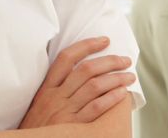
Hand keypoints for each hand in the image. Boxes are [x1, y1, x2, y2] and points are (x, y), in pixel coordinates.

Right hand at [19, 36, 135, 128]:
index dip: (87, 45)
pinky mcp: (73, 127)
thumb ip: (56, 88)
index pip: (66, 58)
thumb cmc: (38, 127)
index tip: (104, 40)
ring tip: (130, 76)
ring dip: (116, 79)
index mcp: (46, 88)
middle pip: (86, 70)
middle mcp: (55, 97)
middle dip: (109, 61)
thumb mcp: (39, 103)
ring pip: (94, 86)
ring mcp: (65, 111)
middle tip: (125, 60)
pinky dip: (111, 98)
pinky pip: (96, 108)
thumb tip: (80, 71)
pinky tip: (122, 93)